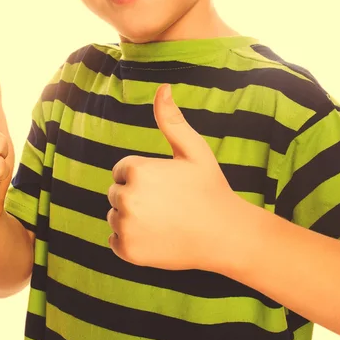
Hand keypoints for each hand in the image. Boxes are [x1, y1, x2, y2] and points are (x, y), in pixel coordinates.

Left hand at [107, 83, 238, 270]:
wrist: (225, 234)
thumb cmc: (209, 188)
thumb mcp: (193, 149)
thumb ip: (171, 119)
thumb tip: (162, 87)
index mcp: (136, 170)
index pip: (122, 171)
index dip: (145, 177)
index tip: (167, 185)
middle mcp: (126, 198)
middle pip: (116, 193)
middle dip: (136, 196)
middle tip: (168, 203)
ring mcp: (126, 227)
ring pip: (115, 216)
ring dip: (132, 218)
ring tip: (164, 220)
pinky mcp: (127, 251)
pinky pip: (115, 240)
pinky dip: (131, 240)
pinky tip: (157, 237)